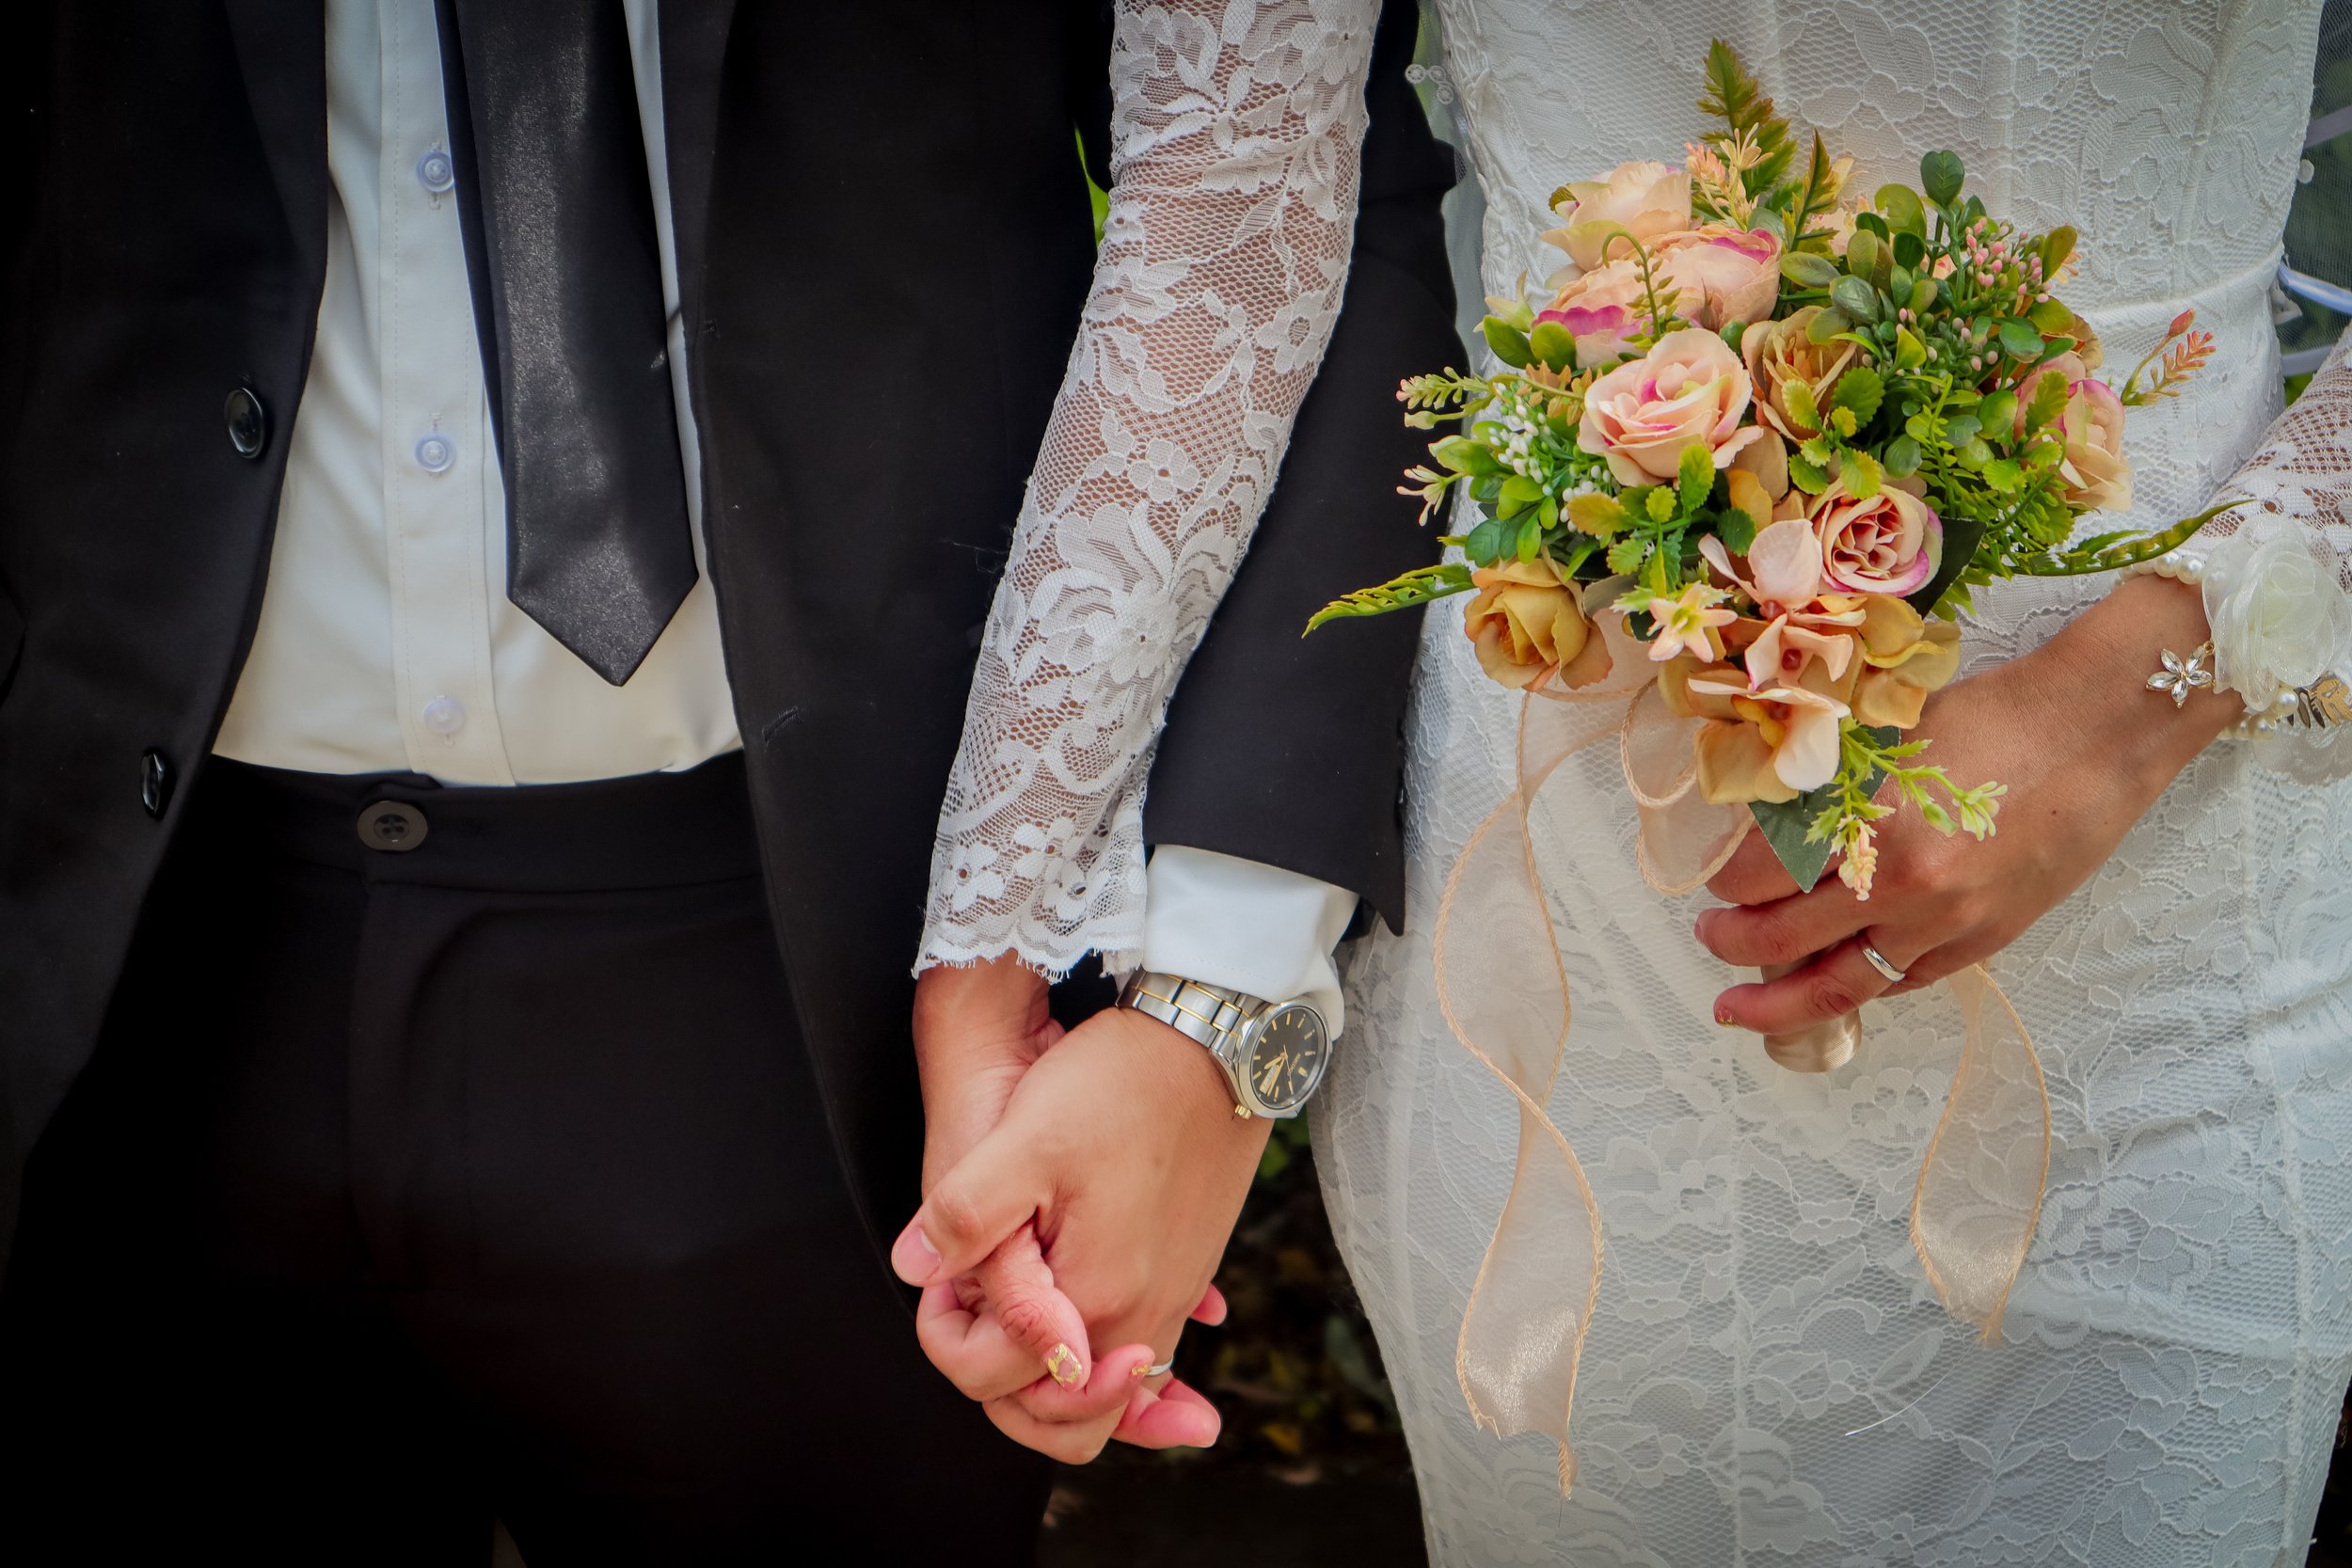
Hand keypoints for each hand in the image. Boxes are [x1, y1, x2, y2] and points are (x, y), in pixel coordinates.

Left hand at [892, 1003, 1270, 1461]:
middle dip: (1009, 1389)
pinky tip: (1102, 1341)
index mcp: (1095, 1297)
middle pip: (1066, 1419)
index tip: (940, 1282)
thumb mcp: (1025, 1140)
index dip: (949, 1342)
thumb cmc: (1118, 1082)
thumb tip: (916, 1271)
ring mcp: (1176, 1296)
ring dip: (1065, 1384)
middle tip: (971, 1319)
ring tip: (1020, 1340)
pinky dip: (1120, 1366)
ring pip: (1113, 1393)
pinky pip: (1152, 1350)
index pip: (1002, 1386)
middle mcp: (1144, 1315)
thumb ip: (965, 1215)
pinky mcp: (1192, 1269)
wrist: (1216, 1038)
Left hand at [1695, 575, 2236, 1032]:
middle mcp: (1905, 889)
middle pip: (1787, 941)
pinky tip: (1833, 984)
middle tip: (1707, 939)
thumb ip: (1829, 787)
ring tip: (1741, 1010)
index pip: (1761, 878)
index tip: (1711, 877)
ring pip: (1846, 985)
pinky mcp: (1987, 940)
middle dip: (1732, 945)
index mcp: (1870, 828)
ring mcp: (1949, 924)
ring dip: (1783, 1004)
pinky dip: (1863, 986)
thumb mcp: (1889, 739)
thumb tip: (1766, 821)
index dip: (1724, 882)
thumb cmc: (1996, 717)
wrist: (2099, 731)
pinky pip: (1907, 980)